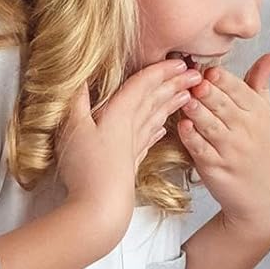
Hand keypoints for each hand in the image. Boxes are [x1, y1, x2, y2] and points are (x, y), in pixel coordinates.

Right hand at [57, 59, 200, 246]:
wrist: (101, 207)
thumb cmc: (86, 168)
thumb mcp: (73, 127)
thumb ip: (76, 101)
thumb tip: (77, 76)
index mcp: (120, 114)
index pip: (144, 86)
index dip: (160, 72)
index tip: (180, 62)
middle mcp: (132, 127)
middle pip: (156, 99)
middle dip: (175, 84)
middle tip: (196, 73)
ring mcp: (134, 145)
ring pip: (157, 118)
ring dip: (172, 104)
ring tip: (188, 95)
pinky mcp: (132, 162)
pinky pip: (149, 138)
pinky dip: (158, 128)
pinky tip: (163, 127)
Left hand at [174, 54, 269, 242]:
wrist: (266, 196)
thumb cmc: (263, 149)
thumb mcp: (267, 116)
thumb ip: (261, 84)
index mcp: (259, 113)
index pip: (239, 89)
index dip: (220, 78)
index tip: (206, 69)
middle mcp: (248, 131)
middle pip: (223, 104)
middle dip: (206, 90)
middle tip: (189, 78)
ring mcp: (232, 151)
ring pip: (210, 124)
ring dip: (195, 110)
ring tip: (183, 98)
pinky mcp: (217, 168)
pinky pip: (201, 148)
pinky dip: (191, 136)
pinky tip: (183, 126)